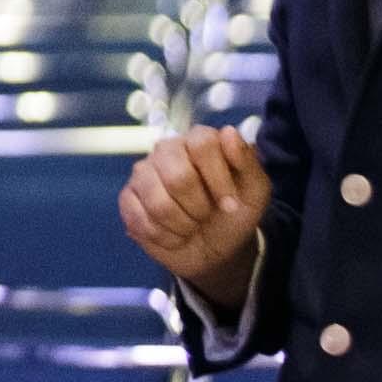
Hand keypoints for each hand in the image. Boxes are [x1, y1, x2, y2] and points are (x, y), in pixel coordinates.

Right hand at [121, 127, 271, 297]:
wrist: (215, 248)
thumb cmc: (234, 213)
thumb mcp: (255, 192)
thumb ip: (248, 162)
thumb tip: (229, 132)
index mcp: (198, 141)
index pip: (202, 144)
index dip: (217, 178)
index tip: (229, 204)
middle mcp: (166, 149)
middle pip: (178, 177)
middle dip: (198, 208)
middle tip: (206, 215)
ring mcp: (142, 173)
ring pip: (158, 203)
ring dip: (182, 225)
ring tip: (190, 225)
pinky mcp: (127, 198)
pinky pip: (139, 218)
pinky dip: (163, 236)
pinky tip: (172, 233)